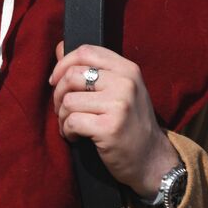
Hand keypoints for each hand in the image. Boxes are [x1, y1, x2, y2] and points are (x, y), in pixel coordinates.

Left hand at [50, 42, 180, 199]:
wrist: (152, 159)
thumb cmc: (130, 124)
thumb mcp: (118, 90)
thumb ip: (91, 68)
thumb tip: (60, 47)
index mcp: (128, 69)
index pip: (85, 51)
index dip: (63, 65)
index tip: (55, 81)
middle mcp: (125, 83)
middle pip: (71, 76)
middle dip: (58, 95)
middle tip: (63, 110)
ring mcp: (119, 105)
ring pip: (68, 101)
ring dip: (63, 117)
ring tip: (72, 126)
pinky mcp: (109, 127)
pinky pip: (72, 121)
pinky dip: (68, 131)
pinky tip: (77, 137)